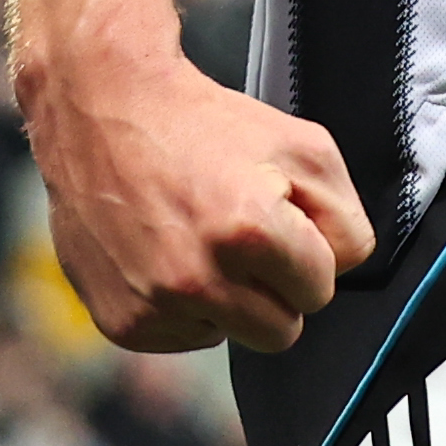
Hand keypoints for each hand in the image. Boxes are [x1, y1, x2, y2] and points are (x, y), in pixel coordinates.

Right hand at [19, 38, 375, 353]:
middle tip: (242, 236)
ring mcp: (154, 305)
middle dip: (273, 288)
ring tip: (198, 239)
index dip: (305, 252)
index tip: (278, 221)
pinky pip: (182, 338)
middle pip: (281, 332)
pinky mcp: (121, 322)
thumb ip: (345, 220)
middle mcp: (196, 278)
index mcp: (248, 229)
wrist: (100, 107)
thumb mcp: (303, 146)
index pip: (320, 291)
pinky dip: (181, 306)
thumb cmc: (202, 123)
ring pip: (232, 337)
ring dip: (228, 300)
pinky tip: (163, 253)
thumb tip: (338, 273)